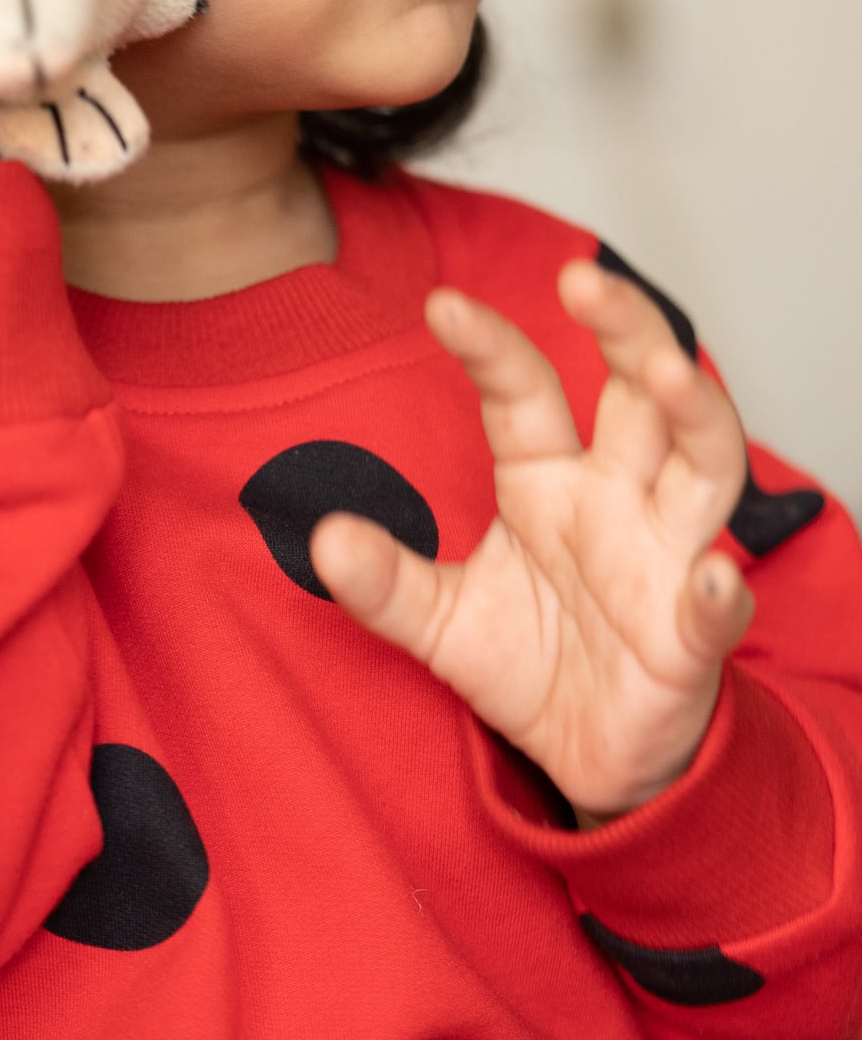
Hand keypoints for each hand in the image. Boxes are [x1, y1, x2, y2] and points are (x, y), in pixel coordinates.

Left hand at [309, 261, 754, 821]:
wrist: (588, 761)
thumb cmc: (529, 663)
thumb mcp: (437, 621)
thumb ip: (384, 582)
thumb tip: (322, 538)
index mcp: (548, 480)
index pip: (523, 392)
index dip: (489, 346)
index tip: (440, 304)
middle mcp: (617, 500)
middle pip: (637, 394)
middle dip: (624, 329)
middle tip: (586, 278)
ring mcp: (663, 561)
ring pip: (703, 465)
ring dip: (693, 413)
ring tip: (664, 371)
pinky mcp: (690, 642)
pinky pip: (713, 609)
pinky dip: (716, 593)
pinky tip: (709, 576)